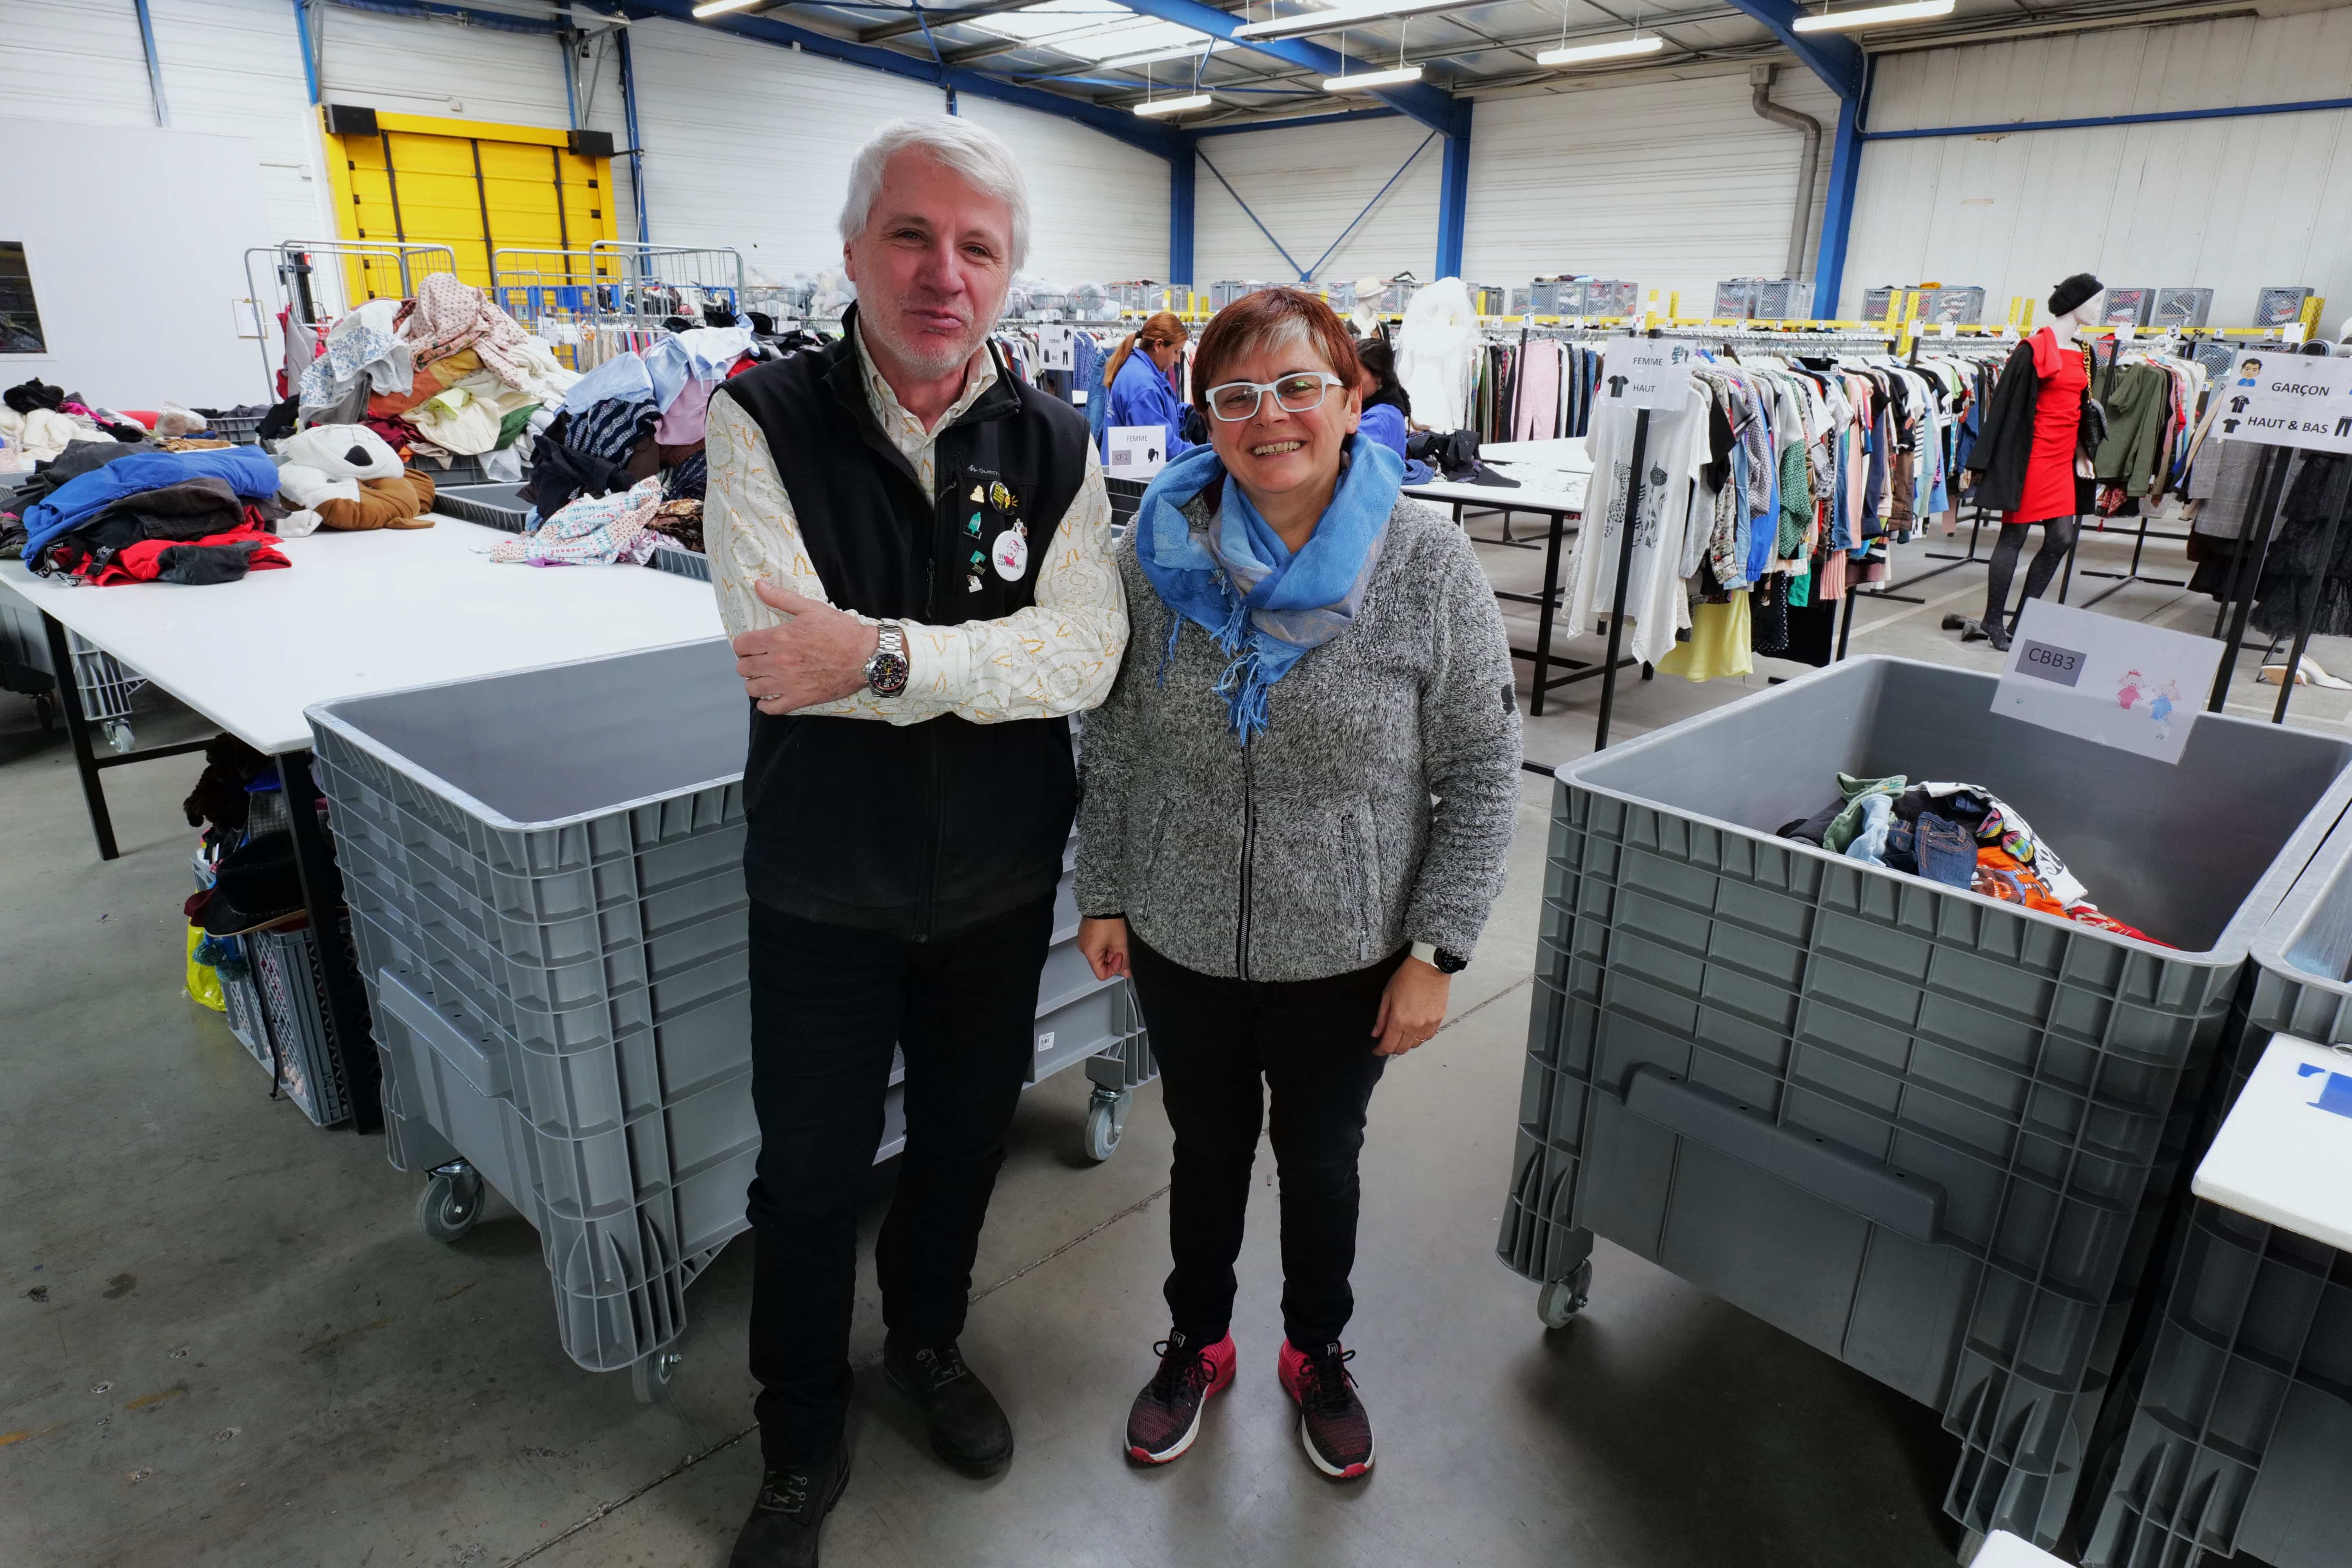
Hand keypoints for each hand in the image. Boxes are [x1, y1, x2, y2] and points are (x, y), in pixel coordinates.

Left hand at [733, 580, 880, 714]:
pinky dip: (766, 705)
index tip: (750, 645)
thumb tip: (758, 584)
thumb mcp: (811, 608)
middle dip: (747, 662)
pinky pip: (771, 708)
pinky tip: (769, 697)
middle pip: (743, 667)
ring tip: (764, 678)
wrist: (866, 656)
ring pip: (752, 689)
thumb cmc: (841, 631)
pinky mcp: (800, 699)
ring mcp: (788, 683)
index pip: (741, 645)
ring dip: (754, 683)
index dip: (742, 645)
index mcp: (778, 638)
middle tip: (758, 660)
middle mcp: (778, 662)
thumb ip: (781, 598)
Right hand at [1077, 916, 1129, 979]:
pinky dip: (1103, 944)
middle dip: (1112, 957)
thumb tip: (1126, 973)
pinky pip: (1094, 946)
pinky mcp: (1085, 935)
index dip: (1114, 968)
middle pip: (1100, 964)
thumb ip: (1125, 961)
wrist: (1102, 904)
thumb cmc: (1108, 921)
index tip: (1119, 956)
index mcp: (1090, 953)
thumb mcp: (1120, 943)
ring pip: (1098, 955)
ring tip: (1113, 938)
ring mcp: (1083, 941)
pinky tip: (1108, 935)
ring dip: (1108, 950)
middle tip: (1118, 945)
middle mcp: (1084, 949)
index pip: (1101, 974)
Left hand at [1371, 956, 1448, 1056]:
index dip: (1380, 1051)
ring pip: (1416, 1044)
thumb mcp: (1387, 995)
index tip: (1376, 1050)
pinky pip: (1427, 1037)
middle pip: (1402, 1048)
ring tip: (1401, 1035)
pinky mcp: (1438, 1020)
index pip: (1388, 1046)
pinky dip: (1419, 1038)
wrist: (1430, 967)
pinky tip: (1414, 1030)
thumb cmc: (1406, 977)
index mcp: (1399, 1020)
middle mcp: (1415, 1026)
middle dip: (1392, 1048)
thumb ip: (1381, 1018)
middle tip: (1387, 1042)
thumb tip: (1376, 1034)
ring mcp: (1428, 1024)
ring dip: (1406, 1043)